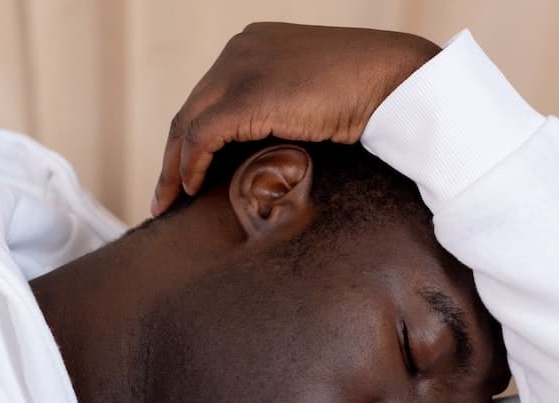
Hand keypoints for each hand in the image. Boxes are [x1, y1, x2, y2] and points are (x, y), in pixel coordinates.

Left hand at [151, 23, 439, 215]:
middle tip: (165, 196)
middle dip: (173, 156)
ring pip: (188, 123)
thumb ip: (278, 110)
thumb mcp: (309, 96)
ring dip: (174, 167)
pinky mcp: (247, 95)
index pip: (208, 97)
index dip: (190, 138)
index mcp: (251, 44)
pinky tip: (192, 189)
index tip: (182, 172)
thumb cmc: (367, 93)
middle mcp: (238, 49)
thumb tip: (262, 150)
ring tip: (170, 202)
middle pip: (191, 109)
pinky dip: (191, 165)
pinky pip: (202, 135)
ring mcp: (240, 68)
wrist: (394, 81)